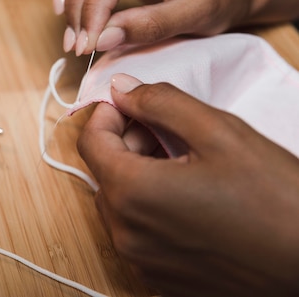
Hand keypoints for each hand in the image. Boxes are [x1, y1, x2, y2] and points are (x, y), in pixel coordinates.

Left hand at [77, 73, 298, 296]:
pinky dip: (149, 208)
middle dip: (126, 144)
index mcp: (131, 193)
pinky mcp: (159, 278)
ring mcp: (141, 260)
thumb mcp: (219, 133)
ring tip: (182, 164)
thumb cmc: (275, 199)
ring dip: (138, 175)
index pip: (90, 142)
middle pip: (104, 172)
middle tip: (165, 131)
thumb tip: (121, 88)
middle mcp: (125, 233)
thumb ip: (160, 103)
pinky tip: (188, 199)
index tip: (129, 104)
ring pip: (118, 203)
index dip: (106, 115)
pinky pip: (137, 232)